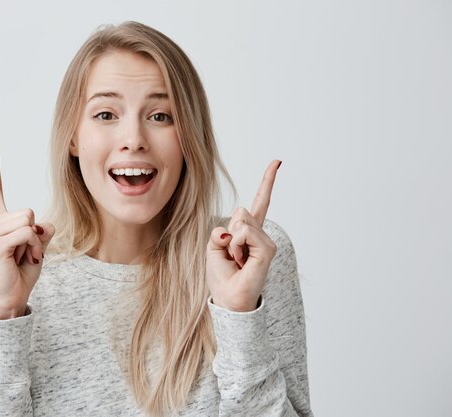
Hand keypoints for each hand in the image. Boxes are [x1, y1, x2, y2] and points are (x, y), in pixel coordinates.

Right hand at [0, 144, 54, 318]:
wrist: (13, 297)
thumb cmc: (23, 271)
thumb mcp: (38, 246)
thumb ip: (42, 230)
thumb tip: (42, 225)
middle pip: (27, 211)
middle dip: (35, 233)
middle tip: (25, 253)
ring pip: (28, 221)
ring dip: (34, 242)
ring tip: (23, 257)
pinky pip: (27, 233)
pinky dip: (33, 247)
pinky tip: (23, 260)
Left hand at [205, 160, 280, 311]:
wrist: (227, 299)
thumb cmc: (221, 276)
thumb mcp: (213, 248)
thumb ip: (220, 231)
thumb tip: (233, 228)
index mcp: (249, 232)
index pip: (260, 202)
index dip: (267, 182)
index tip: (277, 162)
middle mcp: (261, 235)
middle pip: (241, 211)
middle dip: (228, 231)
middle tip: (231, 254)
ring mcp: (267, 242)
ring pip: (242, 221)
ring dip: (231, 242)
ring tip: (236, 260)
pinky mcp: (268, 250)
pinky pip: (245, 233)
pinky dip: (236, 246)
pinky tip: (241, 261)